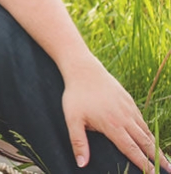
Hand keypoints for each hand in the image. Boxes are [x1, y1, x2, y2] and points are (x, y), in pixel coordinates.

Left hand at [62, 58, 169, 172]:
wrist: (83, 70)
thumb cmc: (75, 95)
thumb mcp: (72, 119)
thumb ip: (78, 142)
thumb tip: (81, 164)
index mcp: (113, 125)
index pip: (132, 150)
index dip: (144, 163)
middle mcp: (125, 118)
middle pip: (145, 142)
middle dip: (158, 158)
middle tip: (169, 170)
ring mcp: (129, 108)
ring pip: (146, 131)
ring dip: (155, 145)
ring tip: (164, 158)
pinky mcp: (129, 100)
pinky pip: (141, 119)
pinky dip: (149, 131)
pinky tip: (149, 137)